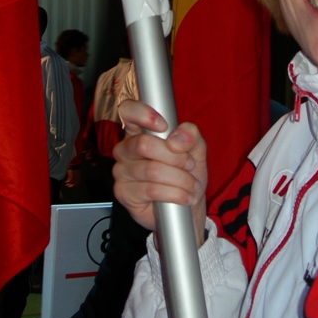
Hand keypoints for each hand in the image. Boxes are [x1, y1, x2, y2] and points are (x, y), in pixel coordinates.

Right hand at [113, 100, 207, 245]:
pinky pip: (151, 190)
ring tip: (192, 185)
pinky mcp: (123, 193)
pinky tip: (185, 197)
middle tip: (190, 165)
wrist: (187, 207)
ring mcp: (121, 171)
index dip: (143, 114)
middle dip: (175, 157)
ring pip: (151, 169)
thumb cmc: (187, 173)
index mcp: (139, 131)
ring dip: (180, 179)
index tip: (163, 125)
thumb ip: (190, 135)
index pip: (128, 111)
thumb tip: (175, 140)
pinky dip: (175, 194)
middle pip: (144, 144)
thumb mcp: (196, 149)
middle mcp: (125, 149)